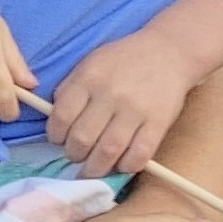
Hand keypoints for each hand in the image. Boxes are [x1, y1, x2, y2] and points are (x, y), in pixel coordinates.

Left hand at [47, 29, 194, 175]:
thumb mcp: (90, 63)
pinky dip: (126, 167)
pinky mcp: (158, 123)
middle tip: (76, 156)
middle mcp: (110, 94)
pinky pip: (139, 155)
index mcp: (89, 78)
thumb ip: (71, 88)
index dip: (55, 135)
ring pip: (108, 152)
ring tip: (92, 169)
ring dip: (96, 168)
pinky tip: (120, 164)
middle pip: (82, 138)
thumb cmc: (123, 60)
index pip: (61, 116)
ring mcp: (136, 110)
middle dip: (74, 154)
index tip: (58, 140)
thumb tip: (54, 118)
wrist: (168, 52)